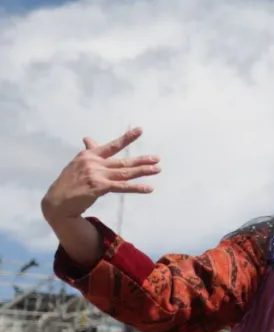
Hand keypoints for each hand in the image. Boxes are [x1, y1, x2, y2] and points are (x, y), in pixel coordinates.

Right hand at [41, 127, 159, 223]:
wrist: (57, 201)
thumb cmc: (68, 182)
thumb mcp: (78, 163)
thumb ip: (89, 151)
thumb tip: (88, 138)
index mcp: (90, 155)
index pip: (112, 145)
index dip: (127, 138)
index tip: (140, 130)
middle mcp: (94, 163)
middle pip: (123, 161)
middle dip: (142, 160)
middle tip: (157, 159)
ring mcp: (97, 174)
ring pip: (125, 172)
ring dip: (143, 171)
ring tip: (157, 169)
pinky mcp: (99, 187)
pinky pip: (122, 187)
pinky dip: (137, 187)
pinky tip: (149, 188)